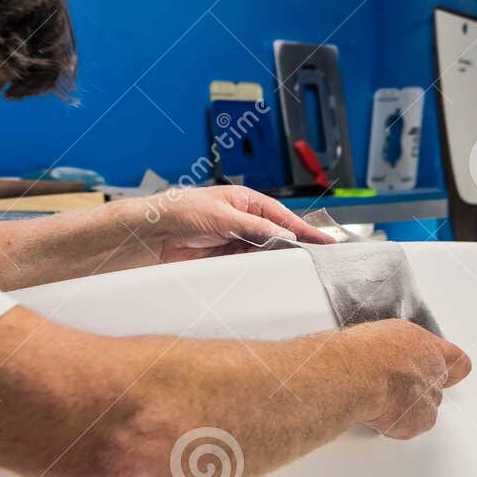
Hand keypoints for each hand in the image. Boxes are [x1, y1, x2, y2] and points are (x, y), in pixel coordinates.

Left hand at [135, 185, 333, 262]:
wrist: (151, 233)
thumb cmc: (181, 211)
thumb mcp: (222, 215)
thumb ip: (254, 227)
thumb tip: (283, 235)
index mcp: (246, 202)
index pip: (282, 216)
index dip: (305, 229)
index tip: (325, 241)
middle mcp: (244, 221)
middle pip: (278, 236)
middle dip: (295, 247)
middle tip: (317, 261)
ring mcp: (235, 240)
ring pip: (265, 253)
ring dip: (277, 260)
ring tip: (297, 270)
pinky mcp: (224, 259)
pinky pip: (249, 265)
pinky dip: (260, 270)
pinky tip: (270, 275)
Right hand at [343, 319, 472, 439]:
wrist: (360, 373)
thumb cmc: (366, 351)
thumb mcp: (384, 334)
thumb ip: (397, 348)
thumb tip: (386, 355)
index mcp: (427, 347)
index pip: (456, 360)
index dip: (453, 370)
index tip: (450, 374)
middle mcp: (433, 371)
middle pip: (435, 387)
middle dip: (417, 392)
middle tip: (396, 391)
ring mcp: (429, 397)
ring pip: (424, 409)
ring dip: (406, 409)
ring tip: (380, 401)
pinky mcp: (420, 420)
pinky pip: (412, 426)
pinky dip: (396, 425)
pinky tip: (379, 413)